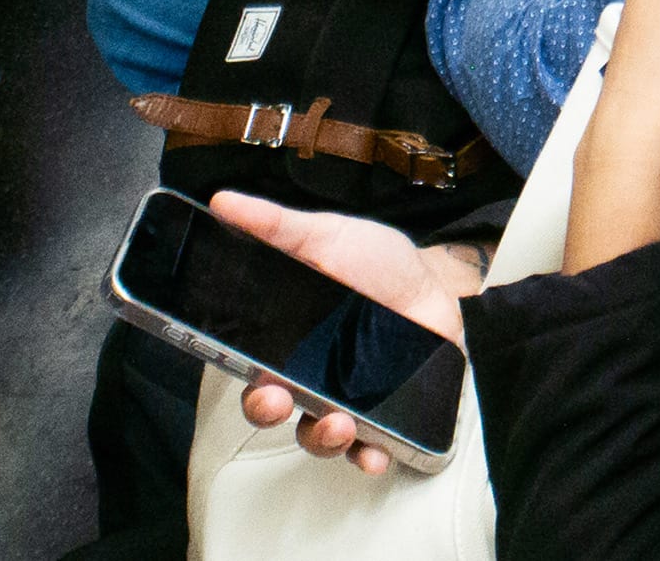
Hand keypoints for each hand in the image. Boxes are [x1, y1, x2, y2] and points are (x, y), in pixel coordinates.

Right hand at [212, 192, 486, 474]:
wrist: (437, 282)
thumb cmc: (378, 262)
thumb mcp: (327, 235)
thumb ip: (276, 225)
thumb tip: (223, 204)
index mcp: (285, 335)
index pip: (245, 363)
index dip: (236, 372)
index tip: (237, 369)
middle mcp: (308, 372)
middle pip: (272, 405)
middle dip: (267, 410)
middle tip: (275, 400)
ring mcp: (345, 395)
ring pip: (317, 433)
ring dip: (320, 438)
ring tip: (336, 424)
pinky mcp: (383, 411)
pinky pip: (368, 446)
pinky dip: (369, 455)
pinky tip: (373, 452)